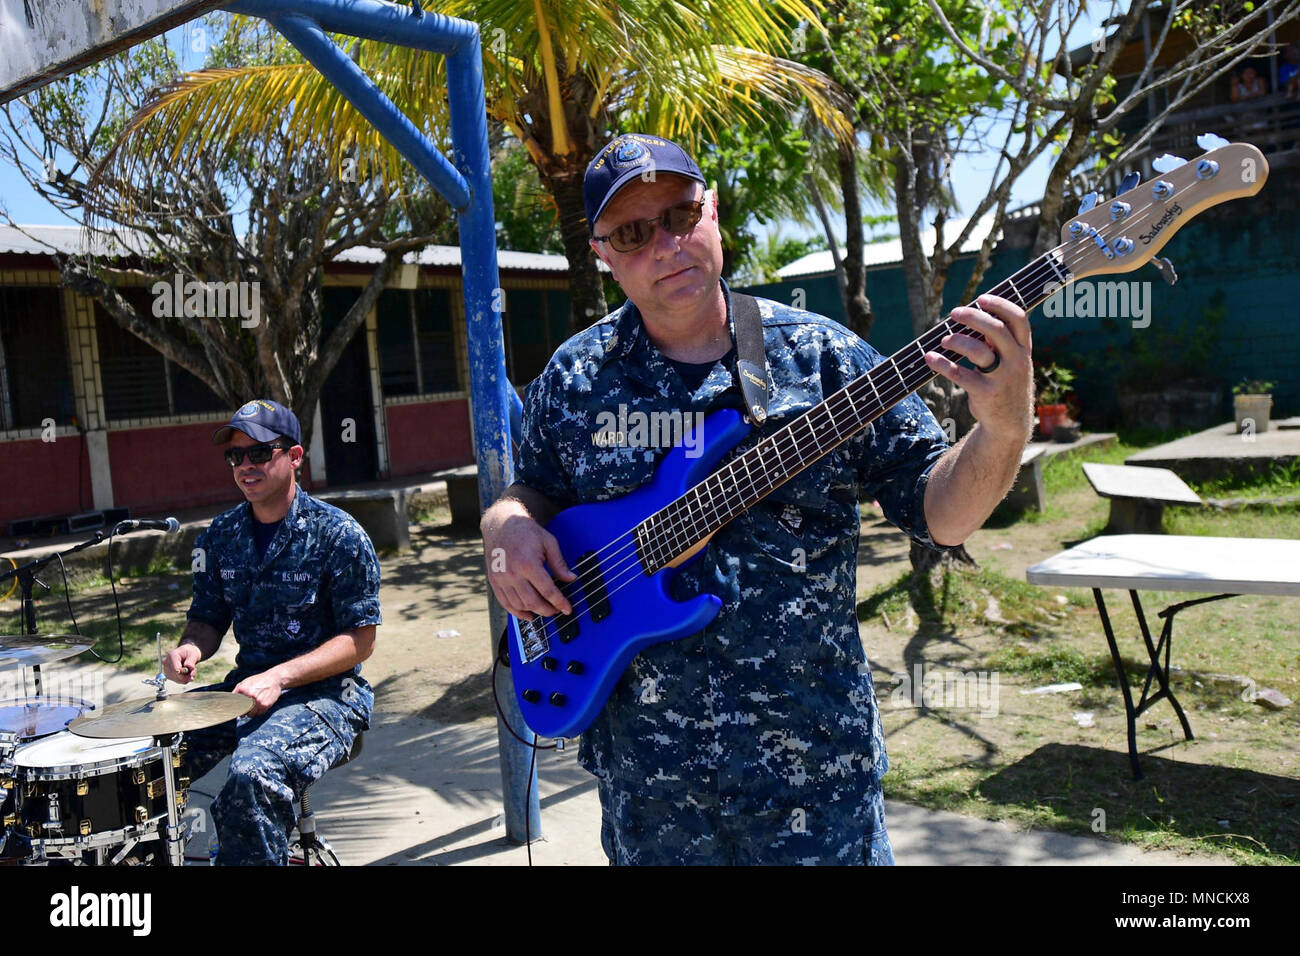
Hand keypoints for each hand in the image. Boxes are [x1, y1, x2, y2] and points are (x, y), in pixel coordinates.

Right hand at [164, 643, 201, 683]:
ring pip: (176, 679)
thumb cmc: (190, 653)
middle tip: (194, 671)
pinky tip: (188, 674)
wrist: (187, 654)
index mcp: (172, 655)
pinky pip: (177, 681)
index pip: (175, 669)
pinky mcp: (168, 674)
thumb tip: (189, 667)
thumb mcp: (193, 654)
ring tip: (192, 671)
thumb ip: (191, 661)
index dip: (184, 673)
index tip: (192, 671)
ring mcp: (166, 669)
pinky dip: (184, 679)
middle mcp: (167, 662)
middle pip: (176, 675)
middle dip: (187, 676)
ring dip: (186, 678)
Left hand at [233, 670, 283, 716]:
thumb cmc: (258, 680)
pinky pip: (259, 714)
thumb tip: (228, 702)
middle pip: (242, 712)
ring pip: (250, 715)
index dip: (234, 710)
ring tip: (255, 705)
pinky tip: (261, 705)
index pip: (234, 705)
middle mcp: (249, 696)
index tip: (235, 712)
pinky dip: (259, 712)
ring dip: (252, 712)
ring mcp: (257, 701)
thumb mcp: (245, 682)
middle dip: (243, 712)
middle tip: (246, 708)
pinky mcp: (265, 705)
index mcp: (242, 689)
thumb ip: (236, 691)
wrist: (274, 678)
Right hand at [481, 498, 575, 617]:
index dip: (559, 602)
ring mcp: (501, 579)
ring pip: (519, 605)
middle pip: (533, 602)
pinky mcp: (494, 581)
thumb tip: (570, 578)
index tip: (567, 609)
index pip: (547, 590)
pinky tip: (528, 615)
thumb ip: (559, 563)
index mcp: (528, 564)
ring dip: (534, 612)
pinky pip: (505, 603)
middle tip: (557, 610)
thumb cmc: (525, 531)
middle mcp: (512, 574)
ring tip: (545, 611)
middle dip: (548, 610)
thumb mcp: (548, 542)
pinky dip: (517, 612)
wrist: (501, 524)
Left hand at [925, 293, 1033, 443]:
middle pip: (996, 330)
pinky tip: (930, 358)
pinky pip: (960, 374)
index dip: (1000, 305)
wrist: (1009, 424)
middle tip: (954, 313)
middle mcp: (1016, 361)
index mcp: (1023, 350)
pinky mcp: (985, 394)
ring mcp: (1002, 379)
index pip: (1018, 319)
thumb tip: (974, 315)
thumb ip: (999, 341)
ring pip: (978, 351)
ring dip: (957, 341)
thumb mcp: (1011, 362)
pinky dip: (942, 364)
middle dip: (973, 317)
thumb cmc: (1005, 384)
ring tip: (944, 340)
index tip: (981, 299)